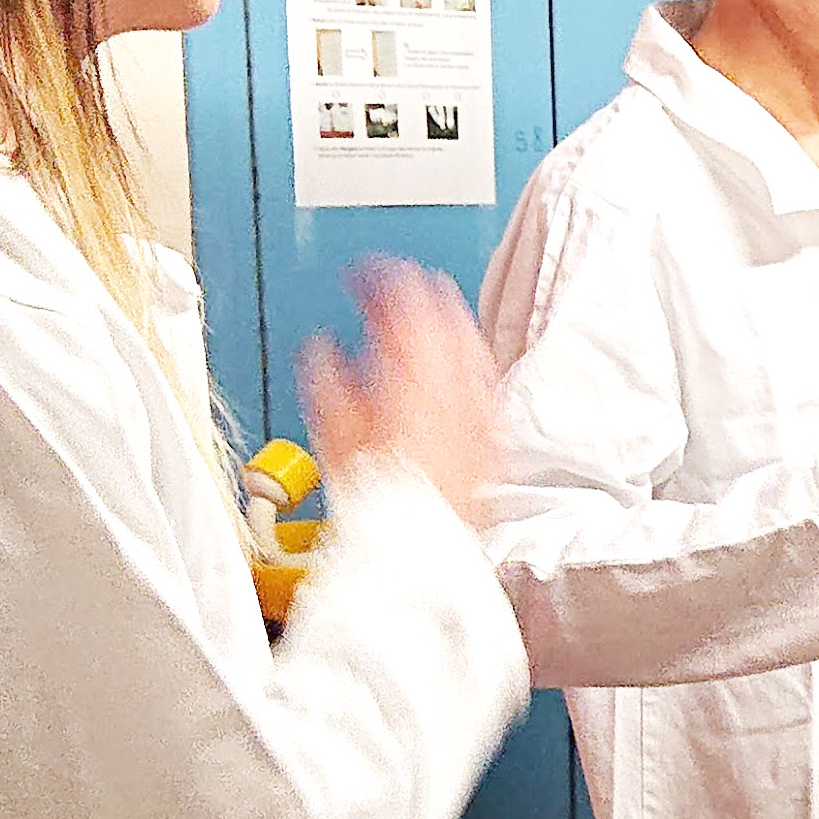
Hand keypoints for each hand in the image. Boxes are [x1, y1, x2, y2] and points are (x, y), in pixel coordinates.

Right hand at [303, 260, 500, 526]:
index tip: (360, 277)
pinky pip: (489, 381)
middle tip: (393, 287)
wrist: (414, 542)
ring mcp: (482, 407)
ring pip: (474, 342)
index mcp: (414, 367)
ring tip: (427, 315)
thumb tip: (322, 350)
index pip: (404, 296)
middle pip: (447, 311)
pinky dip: (470, 362)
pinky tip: (460, 366)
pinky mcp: (496, 434)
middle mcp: (456, 381)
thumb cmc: (374, 491)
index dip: (379, 277)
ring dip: (448, 321)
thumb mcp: (331, 426)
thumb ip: (324, 374)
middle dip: (417, 290)